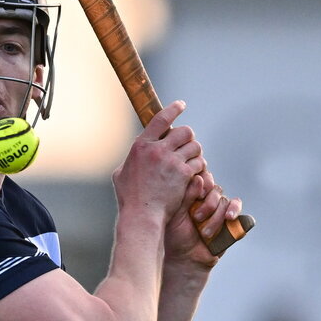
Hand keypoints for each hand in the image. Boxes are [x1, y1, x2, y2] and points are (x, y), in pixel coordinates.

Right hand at [113, 101, 206, 221]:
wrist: (143, 215)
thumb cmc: (130, 198)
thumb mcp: (121, 173)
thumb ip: (131, 159)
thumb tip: (137, 149)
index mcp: (141, 146)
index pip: (160, 119)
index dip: (173, 110)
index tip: (181, 105)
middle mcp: (157, 150)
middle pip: (184, 131)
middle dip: (188, 137)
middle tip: (187, 146)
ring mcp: (172, 161)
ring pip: (195, 146)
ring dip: (195, 153)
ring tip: (191, 162)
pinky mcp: (184, 173)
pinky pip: (199, 163)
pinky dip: (199, 168)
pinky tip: (194, 175)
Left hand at [165, 167, 242, 268]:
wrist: (186, 258)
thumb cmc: (176, 236)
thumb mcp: (176, 214)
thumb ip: (186, 196)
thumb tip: (198, 178)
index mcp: (191, 194)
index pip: (201, 178)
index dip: (202, 183)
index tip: (198, 195)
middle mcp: (206, 198)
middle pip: (215, 189)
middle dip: (207, 204)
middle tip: (196, 218)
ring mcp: (218, 208)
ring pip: (224, 201)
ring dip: (215, 217)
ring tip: (204, 232)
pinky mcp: (230, 219)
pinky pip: (236, 206)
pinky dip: (234, 210)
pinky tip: (229, 217)